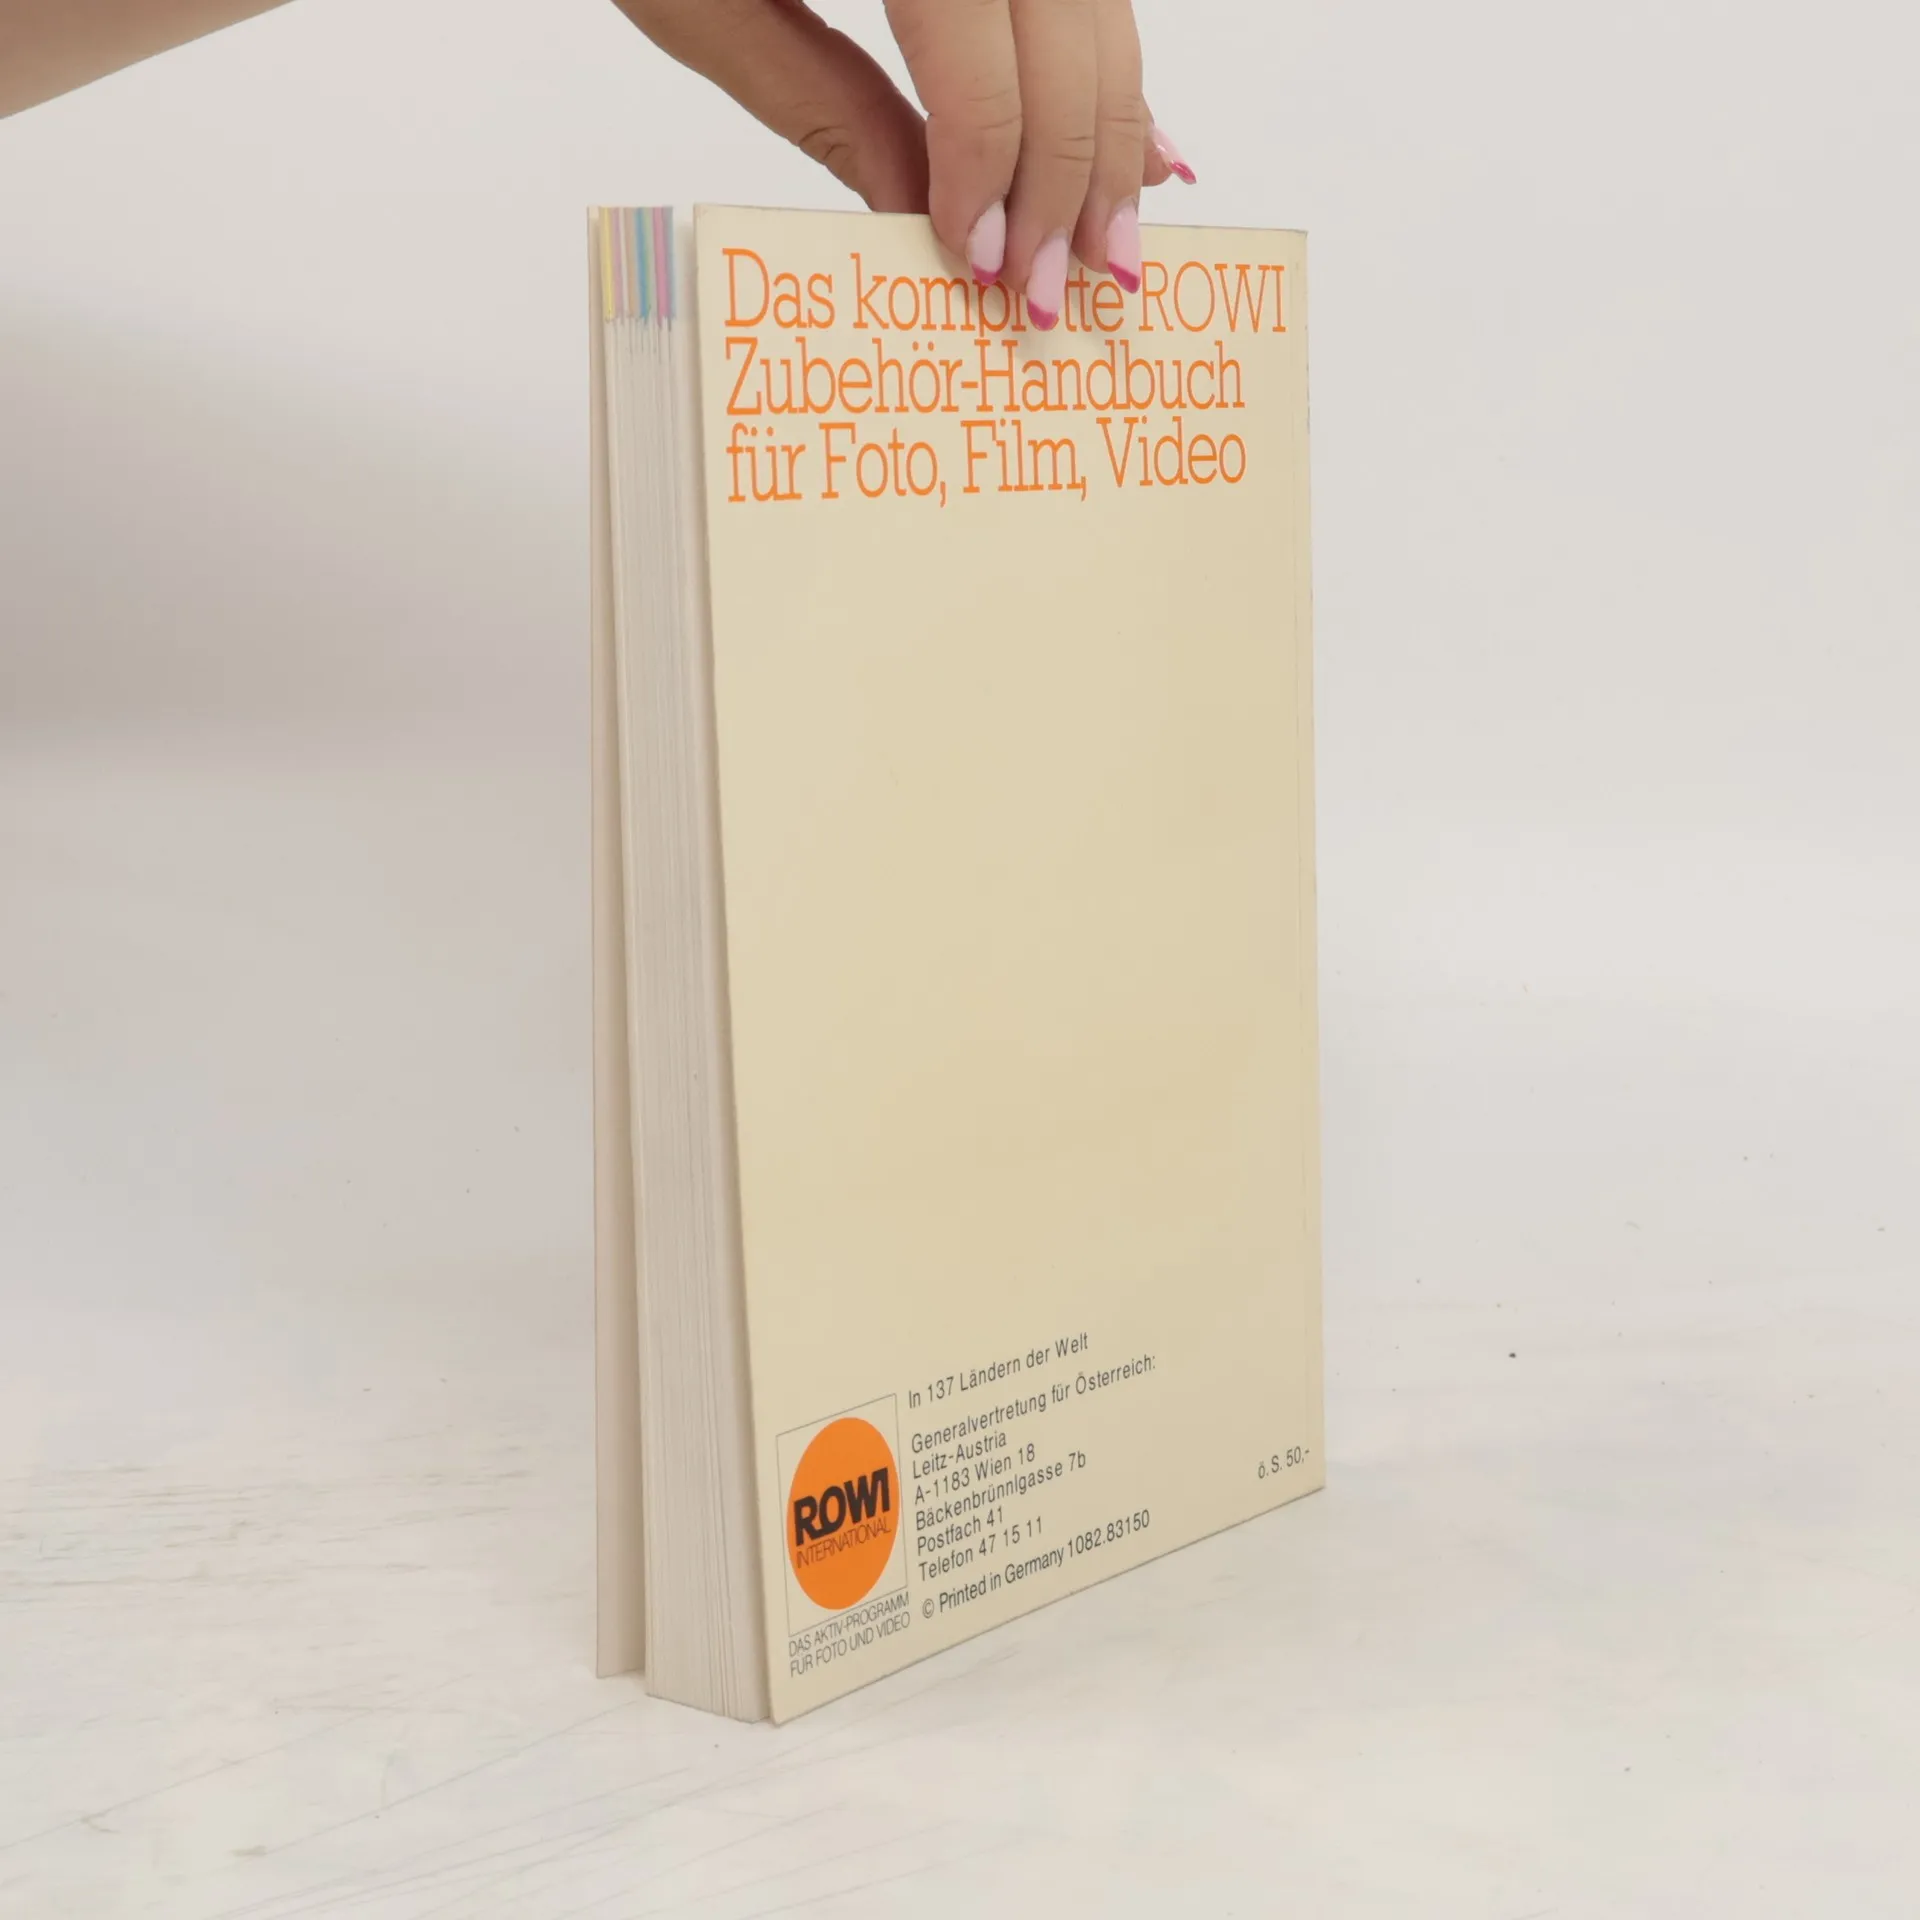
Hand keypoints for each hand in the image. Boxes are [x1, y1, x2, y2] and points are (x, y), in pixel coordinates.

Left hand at [610, 0, 1194, 329]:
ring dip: (1112, 133)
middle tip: (1053, 288)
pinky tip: (1137, 147)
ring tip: (1106, 245)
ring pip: (1101, 9)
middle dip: (1069, 172)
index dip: (992, 169)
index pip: (979, 59)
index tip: (985, 264)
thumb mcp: (701, 4)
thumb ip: (820, 107)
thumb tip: (920, 219)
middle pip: (1067, 33)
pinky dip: (1109, 67)